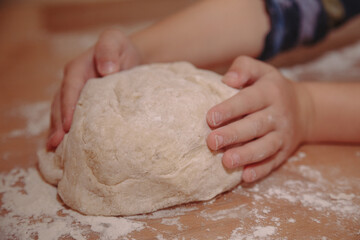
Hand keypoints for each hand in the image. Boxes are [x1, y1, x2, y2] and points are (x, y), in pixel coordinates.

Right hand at [47, 29, 140, 150]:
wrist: (131, 58)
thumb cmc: (122, 50)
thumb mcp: (115, 41)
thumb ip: (108, 51)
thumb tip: (106, 70)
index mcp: (77, 69)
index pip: (70, 89)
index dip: (67, 107)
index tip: (68, 125)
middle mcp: (72, 83)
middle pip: (60, 104)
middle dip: (57, 124)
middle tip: (56, 144)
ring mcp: (75, 95)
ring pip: (62, 114)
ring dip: (58, 131)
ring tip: (57, 150)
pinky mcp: (83, 105)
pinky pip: (72, 118)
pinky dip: (67, 131)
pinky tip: (66, 148)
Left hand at [206, 56, 310, 182]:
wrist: (303, 109)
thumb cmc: (270, 88)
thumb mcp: (260, 71)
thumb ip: (243, 68)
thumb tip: (227, 79)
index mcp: (269, 92)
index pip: (248, 100)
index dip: (230, 109)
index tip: (210, 118)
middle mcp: (278, 114)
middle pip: (255, 126)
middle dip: (233, 135)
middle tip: (211, 142)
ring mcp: (283, 135)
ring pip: (265, 147)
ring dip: (246, 155)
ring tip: (227, 161)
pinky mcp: (284, 152)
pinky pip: (273, 162)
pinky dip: (261, 171)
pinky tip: (245, 177)